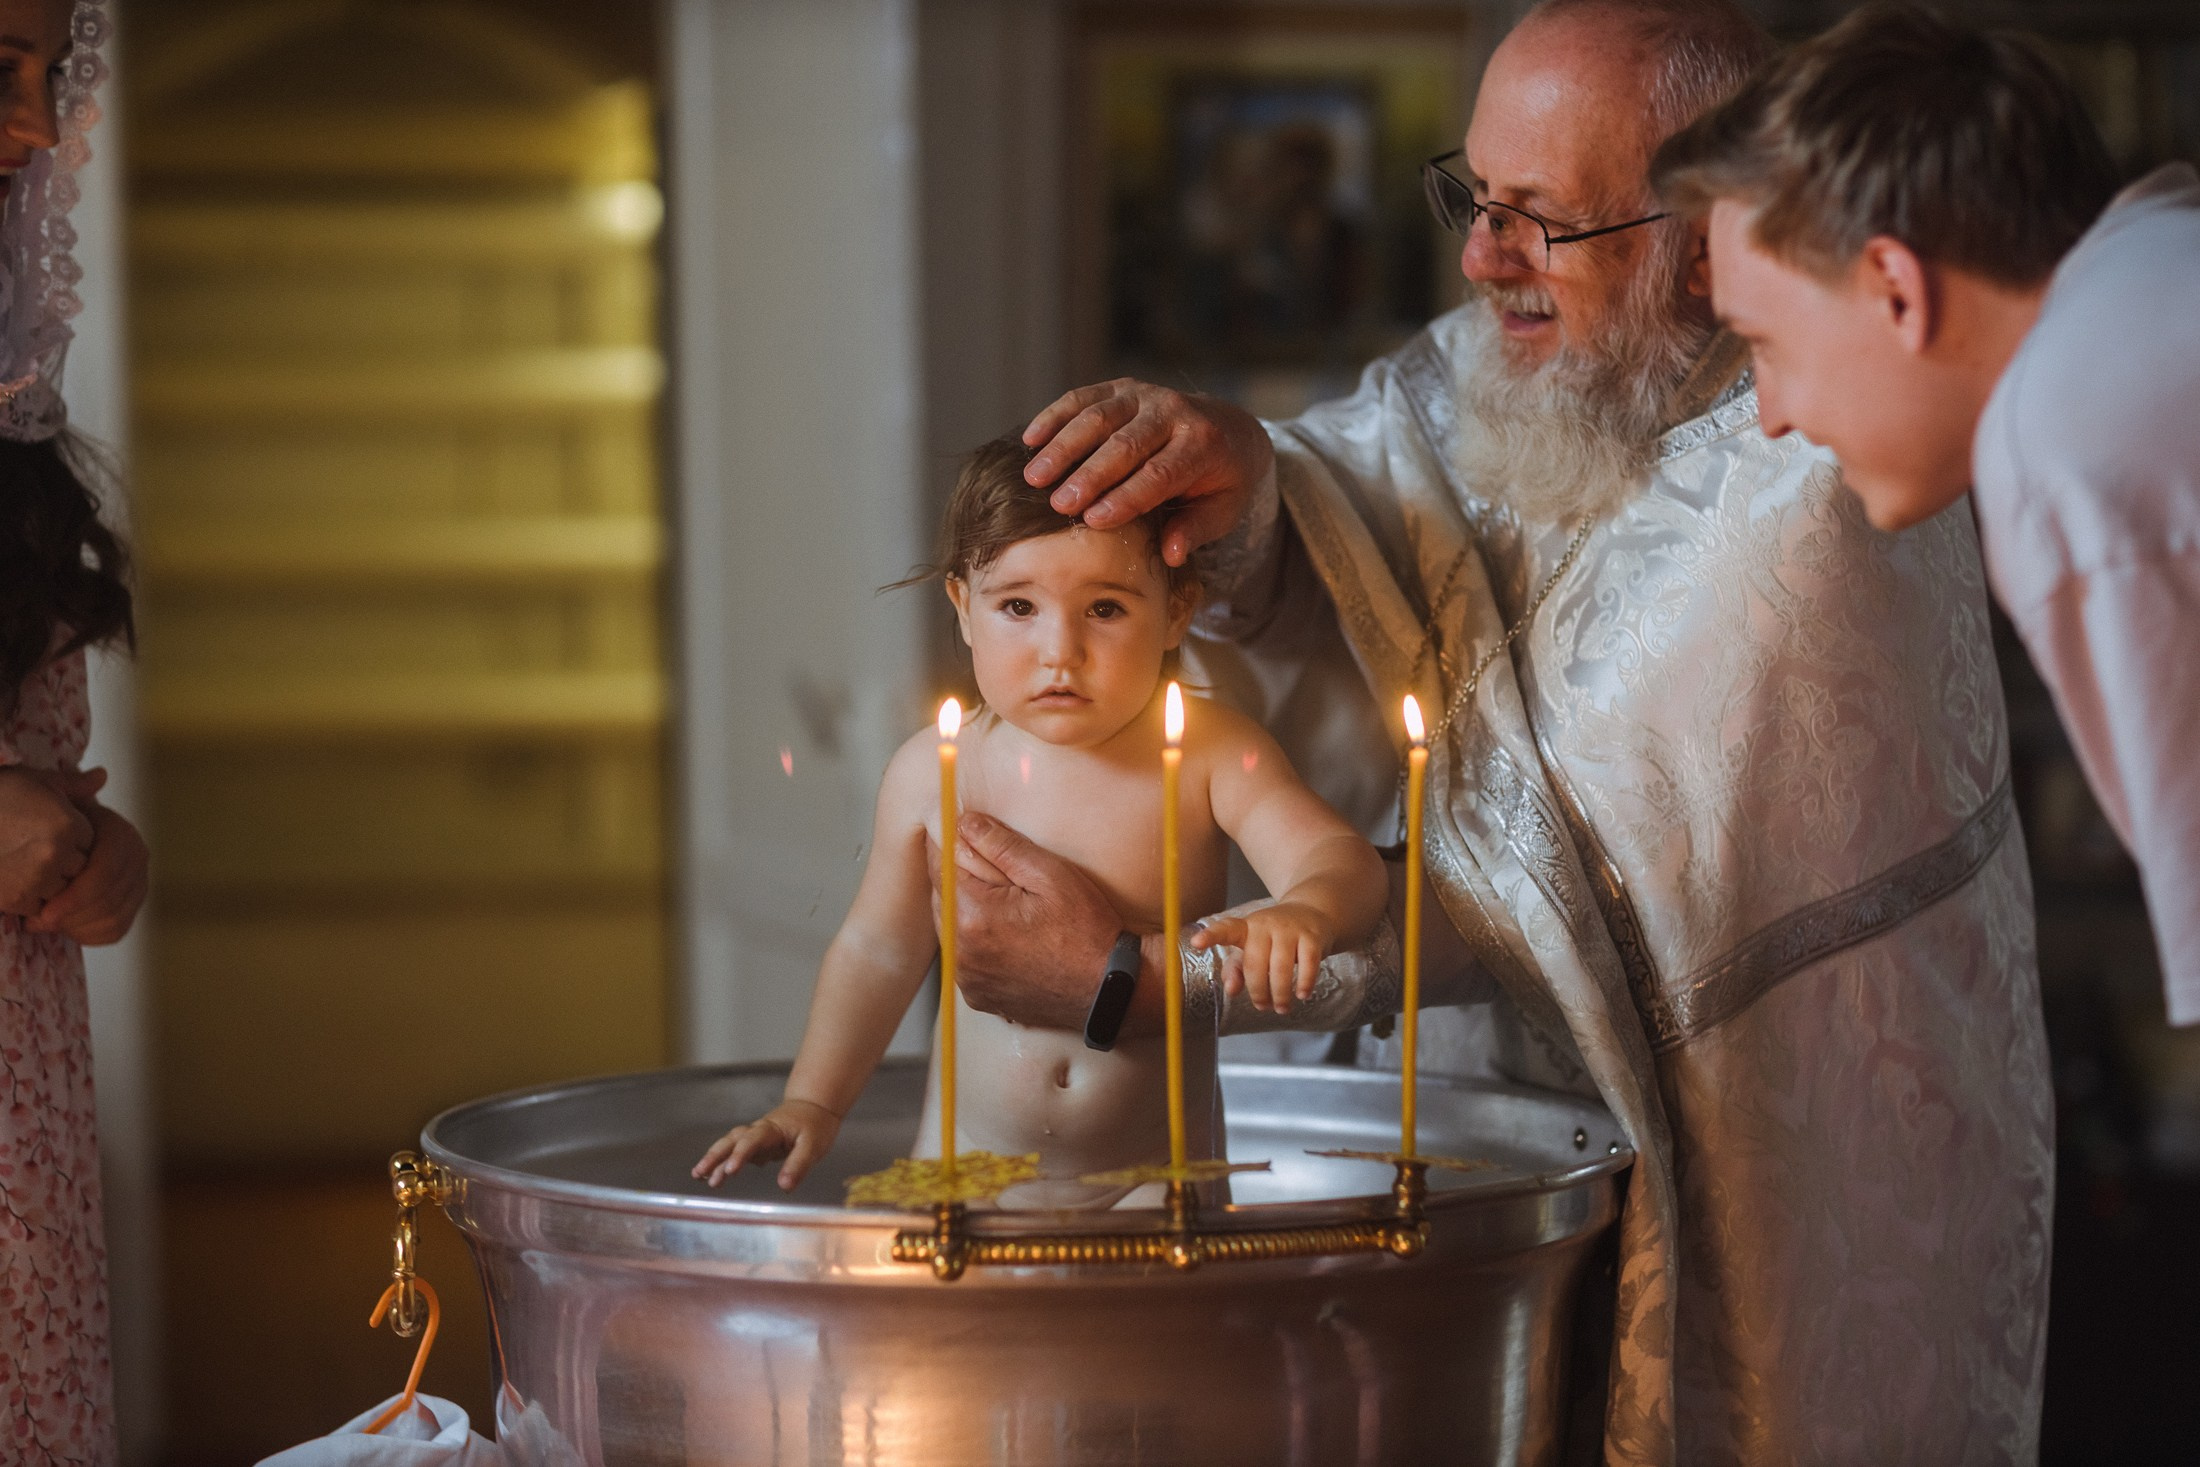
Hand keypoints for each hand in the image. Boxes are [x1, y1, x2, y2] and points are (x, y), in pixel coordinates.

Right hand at [0, 766, 97, 917]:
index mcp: (66, 823)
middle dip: (64, 862)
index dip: (74, 838)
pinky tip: (11, 879)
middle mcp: (55, 852)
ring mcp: (36, 878)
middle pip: (79, 867)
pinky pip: (38, 907)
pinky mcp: (15, 898)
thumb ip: (72, 784)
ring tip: (23, 864)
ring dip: (48, 883)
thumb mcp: (33, 781)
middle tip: (34, 849)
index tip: (51, 832)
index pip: (91, 841)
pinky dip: (28, 898)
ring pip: (61, 890)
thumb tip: (103, 776)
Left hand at [28, 802, 149, 945]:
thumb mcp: (50, 795)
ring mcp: (139, 881)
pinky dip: (89, 935)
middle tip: (38, 921)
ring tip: (45, 923)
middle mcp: (138, 857)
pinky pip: (116, 929)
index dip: (75, 897)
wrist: (64, 834)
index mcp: (121, 833)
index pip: (105, 873)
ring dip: (77, 927)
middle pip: (111, 900)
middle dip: (72, 916)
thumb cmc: (47, 814)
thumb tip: (100, 775)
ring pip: (115, 917)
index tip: (42, 912)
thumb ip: (70, 788)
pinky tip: (63, 927)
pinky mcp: (132, 902)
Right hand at [693, 1099, 842, 1190]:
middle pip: (732, 1140)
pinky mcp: (755, 1145)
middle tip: (700, 1173)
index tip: (730, 1171)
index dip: (740, 1155)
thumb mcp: (813, 1146)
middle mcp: (758, 1131)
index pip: (752, 1141)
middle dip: (715, 1156)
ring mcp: (755, 1137)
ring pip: (730, 1145)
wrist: (814, 1108)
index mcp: (771, 1129)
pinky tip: (712, 1176)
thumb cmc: (815, 1126)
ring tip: (698, 1175)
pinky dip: (722, 1162)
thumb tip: (784, 1187)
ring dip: (714, 1158)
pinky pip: (735, 1152)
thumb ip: (798, 1165)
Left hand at [930, 811, 1123, 1030]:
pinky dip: (977, 942)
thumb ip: (1002, 846)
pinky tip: (1009, 935)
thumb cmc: (1087, 931)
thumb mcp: (1050, 875)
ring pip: (951, 928)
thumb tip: (966, 823)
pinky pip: (965, 958)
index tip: (959, 831)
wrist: (1111, 988)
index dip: (948, 844)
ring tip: (1008, 904)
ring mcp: (969, 979)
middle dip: (960, 878)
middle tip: (996, 870)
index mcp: (974, 917)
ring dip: (967, 910)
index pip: (939, 866)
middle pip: (942, 897)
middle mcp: (962, 953)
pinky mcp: (979, 996)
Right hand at [1022, 379, 1273, 565]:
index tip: (1093, 520)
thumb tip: (1171, 555)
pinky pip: (1084, 397)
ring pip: (1099, 417)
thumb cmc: (1221, 480)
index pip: (1159, 473)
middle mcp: (1174, 411)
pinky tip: (1031, 439)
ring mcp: (1145, 394)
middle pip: (1125, 444)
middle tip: (1058, 504)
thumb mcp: (1223, 510)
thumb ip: (1196, 530)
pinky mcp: (1122, 387)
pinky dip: (1055, 416)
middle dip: (1089, 475)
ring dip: (1063, 447)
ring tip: (1035, 476)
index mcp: (1203, 444)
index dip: (1125, 497)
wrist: (1230, 428)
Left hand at [1192, 901, 1333, 1014]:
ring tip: (1282, 1008)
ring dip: (1281, 993)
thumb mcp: (1252, 949)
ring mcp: (1290, 929)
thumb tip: (1230, 991)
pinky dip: (1304, 983)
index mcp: (1246, 928)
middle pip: (1255, 963)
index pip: (1225, 929)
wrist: (1313, 913)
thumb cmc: (1275, 937)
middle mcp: (1265, 925)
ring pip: (1281, 966)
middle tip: (1263, 1006)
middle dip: (1258, 991)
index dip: (1211, 936)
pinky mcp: (1312, 937)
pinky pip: (1308, 964)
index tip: (1196, 942)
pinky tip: (1302, 994)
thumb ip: (1236, 969)